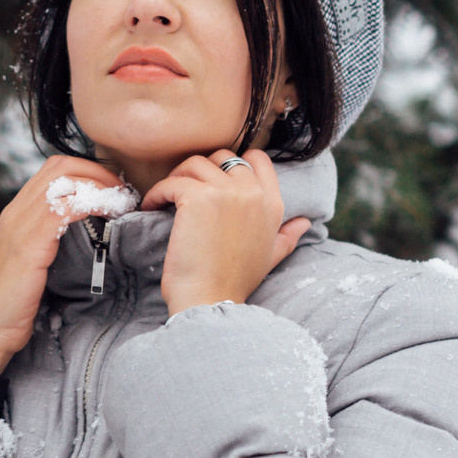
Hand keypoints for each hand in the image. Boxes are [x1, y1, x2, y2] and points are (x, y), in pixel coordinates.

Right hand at [0, 156, 124, 371]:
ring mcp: (20, 225)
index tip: (113, 189)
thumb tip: (82, 233)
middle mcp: (16, 211)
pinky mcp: (29, 245)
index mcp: (16, 212)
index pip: (53, 169)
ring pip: (65, 181)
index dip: (88, 170)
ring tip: (123, 203)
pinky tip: (111, 215)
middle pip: (61, 166)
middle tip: (123, 192)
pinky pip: (65, 208)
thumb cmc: (13, 302)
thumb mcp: (30, 261)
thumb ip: (48, 240)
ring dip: (101, 186)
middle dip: (99, 171)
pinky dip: (93, 203)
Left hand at [142, 152, 309, 314]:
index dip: (234, 163)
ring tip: (166, 198)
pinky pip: (172, 182)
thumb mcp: (271, 256)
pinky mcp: (198, 198)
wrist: (212, 300)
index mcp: (272, 204)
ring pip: (195, 163)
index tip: (213, 180)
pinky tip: (152, 206)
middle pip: (224, 156)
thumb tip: (304, 223)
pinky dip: (158, 193)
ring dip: (177, 177)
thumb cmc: (236, 282)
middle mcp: (253, 192)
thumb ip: (287, 235)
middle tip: (184, 189)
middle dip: (201, 169)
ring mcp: (227, 192)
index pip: (258, 159)